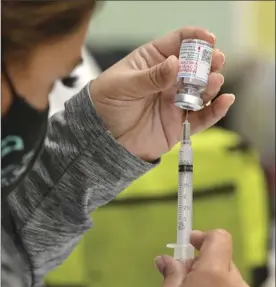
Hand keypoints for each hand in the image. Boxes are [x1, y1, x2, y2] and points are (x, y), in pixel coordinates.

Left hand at [90, 27, 234, 161]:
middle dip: (208, 62)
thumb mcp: (123, 86)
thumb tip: (175, 63)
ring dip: (212, 85)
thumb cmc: (106, 104)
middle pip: (195, 66)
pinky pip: (201, 117)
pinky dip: (215, 111)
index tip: (209, 39)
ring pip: (201, 90)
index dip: (195, 38)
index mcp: (153, 62)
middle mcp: (168, 80)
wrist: (103, 139)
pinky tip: (225, 101)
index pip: (178, 42)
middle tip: (216, 61)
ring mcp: (175, 102)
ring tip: (214, 81)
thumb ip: (150, 77)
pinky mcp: (178, 124)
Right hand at [149, 230, 259, 286]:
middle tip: (185, 276)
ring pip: (230, 281)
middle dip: (205, 264)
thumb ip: (172, 273)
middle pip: (223, 261)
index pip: (219, 239)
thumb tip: (165, 260)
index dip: (203, 237)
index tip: (191, 242)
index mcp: (215, 275)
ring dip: (215, 283)